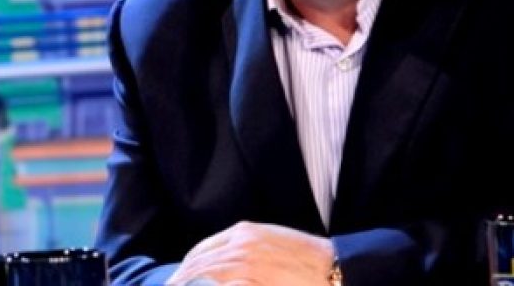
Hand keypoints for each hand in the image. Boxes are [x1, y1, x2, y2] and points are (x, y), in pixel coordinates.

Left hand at [166, 220, 333, 284]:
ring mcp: (243, 268)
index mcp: (244, 233)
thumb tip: (228, 265)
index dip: (187, 269)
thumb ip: (248, 250)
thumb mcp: (273, 243)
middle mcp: (239, 247)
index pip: (202, 250)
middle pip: (196, 266)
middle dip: (180, 282)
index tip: (178, 282)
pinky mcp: (249, 283)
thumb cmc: (308, 261)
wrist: (334, 271)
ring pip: (201, 279)